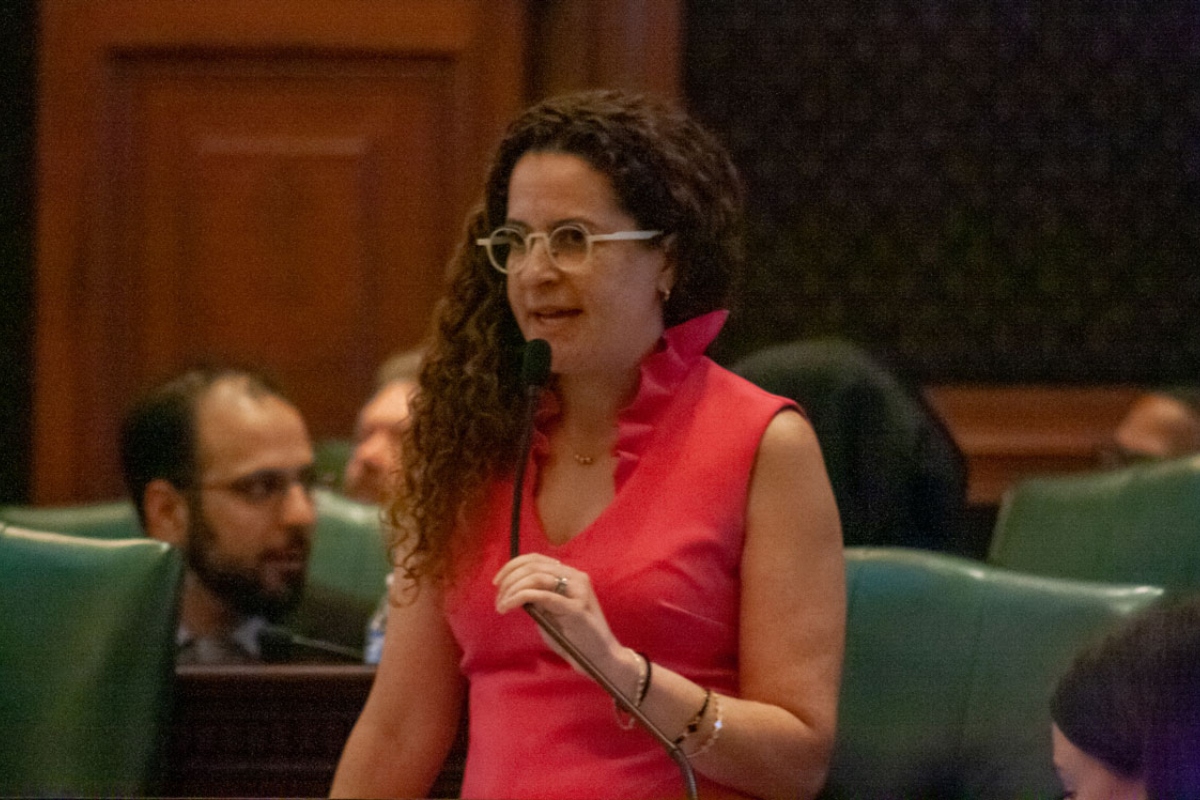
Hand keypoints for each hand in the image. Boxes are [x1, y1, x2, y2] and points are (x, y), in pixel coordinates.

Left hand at [493, 554, 626, 675]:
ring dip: (512, 589)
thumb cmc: (575, 640)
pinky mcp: (576, 608)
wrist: (601, 659)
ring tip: (501, 605)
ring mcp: (578, 591)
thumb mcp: (552, 614)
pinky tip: (508, 607)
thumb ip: (538, 599)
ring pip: (535, 578)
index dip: (513, 566)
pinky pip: (542, 595)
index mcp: (571, 576)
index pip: (537, 560)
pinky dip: (519, 597)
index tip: (497, 582)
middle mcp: (576, 578)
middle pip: (533, 566)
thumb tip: (514, 589)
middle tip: (497, 598)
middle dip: (509, 579)